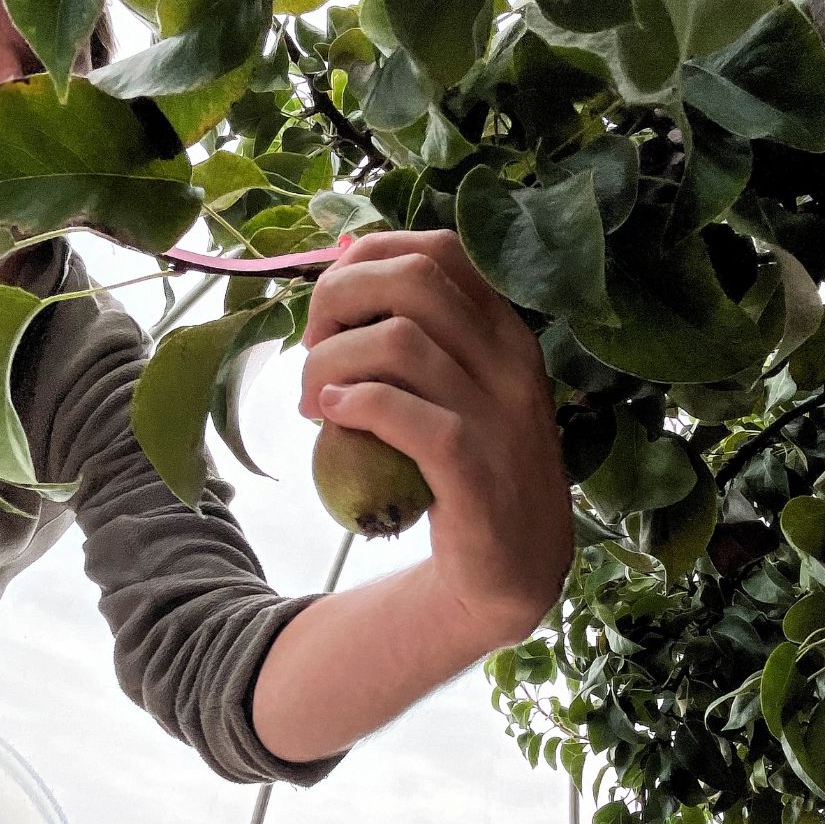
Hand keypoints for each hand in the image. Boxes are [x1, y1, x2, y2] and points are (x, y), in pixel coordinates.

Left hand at [301, 229, 573, 646]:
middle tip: (313, 350)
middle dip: (338, 301)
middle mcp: (510, 362)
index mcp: (505, 332)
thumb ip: (420, 340)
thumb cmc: (466, 472)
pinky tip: (334, 419)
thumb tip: (340, 280)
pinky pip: (405, 414)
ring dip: (330, 364)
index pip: (439, 249)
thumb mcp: (460, 392)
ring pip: (397, 342)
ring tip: (314, 403)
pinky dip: (355, 406)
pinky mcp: (474, 471)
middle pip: (412, 279)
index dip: (369, 258)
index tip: (334, 306)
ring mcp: (498, 415)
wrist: (511, 573)